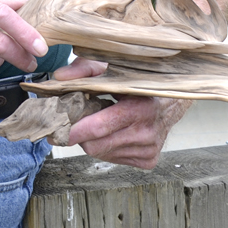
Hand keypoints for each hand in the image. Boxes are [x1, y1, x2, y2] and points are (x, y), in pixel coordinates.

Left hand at [53, 56, 188, 167]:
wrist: (172, 101)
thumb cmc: (138, 81)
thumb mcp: (113, 67)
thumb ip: (85, 69)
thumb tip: (59, 78)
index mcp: (139, 108)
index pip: (98, 128)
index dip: (74, 130)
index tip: (56, 129)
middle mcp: (146, 133)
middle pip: (96, 146)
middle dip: (79, 135)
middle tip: (72, 122)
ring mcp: (149, 150)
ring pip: (102, 153)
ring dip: (93, 140)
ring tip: (97, 122)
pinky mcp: (148, 160)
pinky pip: (113, 158)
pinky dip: (106, 146)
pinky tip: (112, 132)